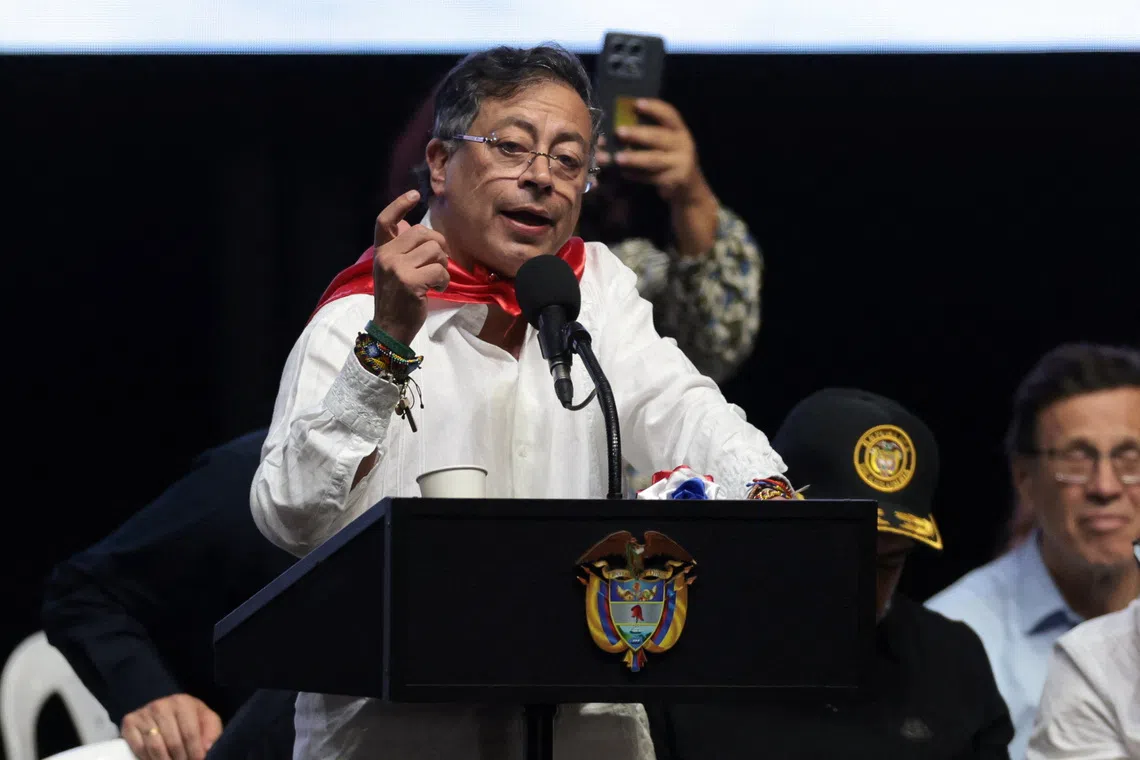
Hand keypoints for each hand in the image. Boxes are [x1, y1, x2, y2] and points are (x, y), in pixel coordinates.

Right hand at [121, 694, 222, 759]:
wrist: (167, 711)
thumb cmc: (191, 718)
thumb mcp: (206, 720)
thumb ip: (211, 733)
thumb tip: (207, 749)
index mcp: (182, 702)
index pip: (190, 734)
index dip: (195, 752)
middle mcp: (161, 705)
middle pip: (173, 743)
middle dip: (181, 759)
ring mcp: (143, 713)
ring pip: (155, 748)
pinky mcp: (129, 723)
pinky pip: (139, 748)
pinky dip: (148, 759)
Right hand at [371, 190, 450, 346]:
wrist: (390, 329)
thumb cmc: (396, 299)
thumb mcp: (393, 271)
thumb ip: (401, 250)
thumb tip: (413, 228)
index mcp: (381, 251)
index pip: (385, 221)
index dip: (399, 204)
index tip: (415, 194)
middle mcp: (386, 256)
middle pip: (423, 234)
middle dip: (438, 247)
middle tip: (437, 264)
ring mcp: (397, 268)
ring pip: (435, 250)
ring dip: (443, 266)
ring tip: (435, 280)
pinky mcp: (411, 281)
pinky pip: (440, 270)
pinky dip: (444, 280)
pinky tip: (437, 289)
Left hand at [595, 98, 711, 205]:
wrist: (690, 189)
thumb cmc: (672, 160)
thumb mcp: (670, 144)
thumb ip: (655, 133)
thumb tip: (623, 123)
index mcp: (680, 131)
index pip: (670, 114)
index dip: (654, 108)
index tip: (637, 103)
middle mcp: (683, 145)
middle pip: (658, 137)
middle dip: (637, 134)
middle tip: (618, 131)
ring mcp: (680, 163)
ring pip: (653, 159)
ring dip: (634, 158)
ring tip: (617, 158)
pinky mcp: (674, 180)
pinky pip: (651, 177)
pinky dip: (636, 175)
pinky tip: (623, 173)